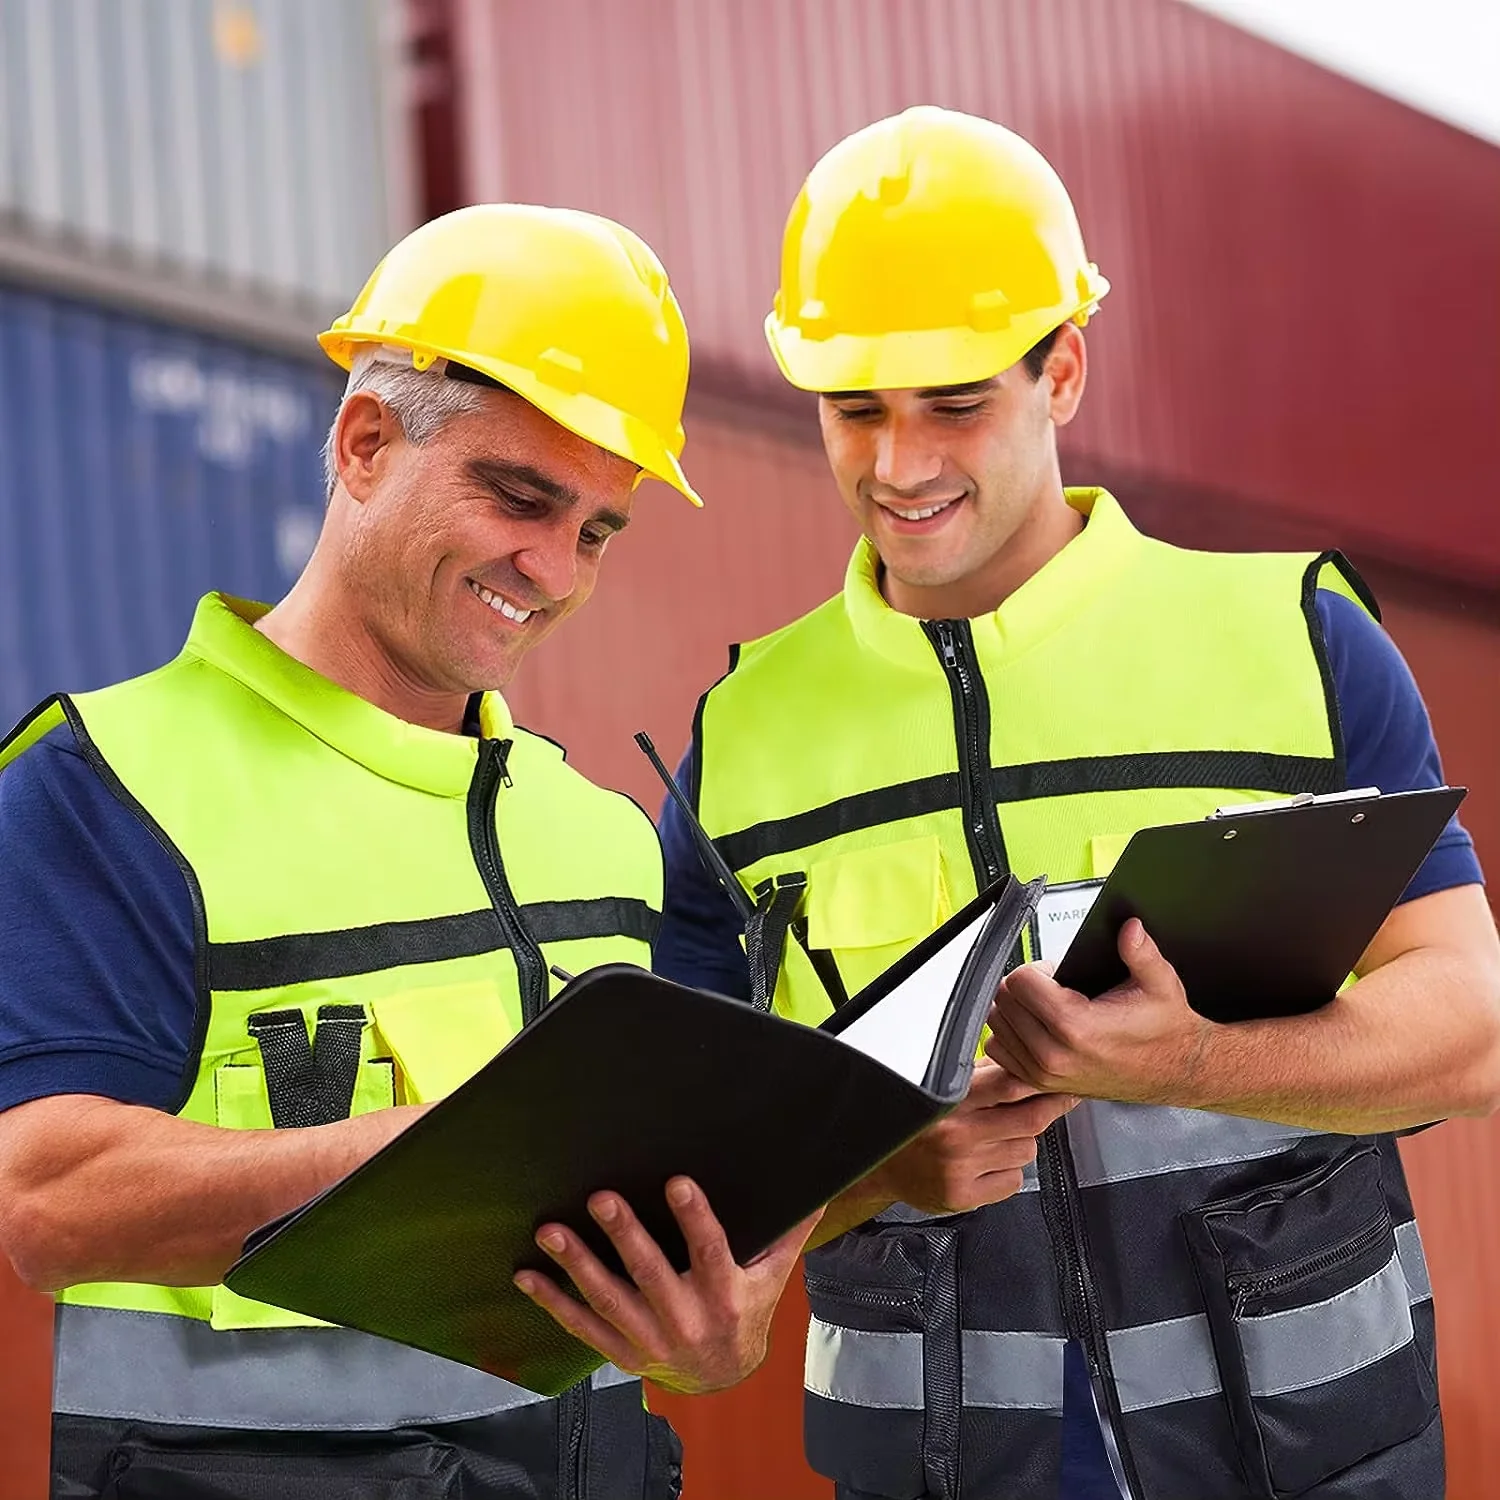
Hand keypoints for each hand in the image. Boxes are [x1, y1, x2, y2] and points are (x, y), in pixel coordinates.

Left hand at [513, 1177, 820, 1394]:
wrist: (725, 1376)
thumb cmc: (748, 1310)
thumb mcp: (773, 1275)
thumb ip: (788, 1231)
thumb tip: (817, 1187)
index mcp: (726, 1296)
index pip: (711, 1251)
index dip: (695, 1218)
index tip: (678, 1182)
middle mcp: (686, 1320)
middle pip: (650, 1274)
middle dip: (624, 1236)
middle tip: (602, 1198)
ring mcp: (650, 1341)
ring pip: (608, 1300)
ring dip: (577, 1265)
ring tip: (552, 1232)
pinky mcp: (622, 1354)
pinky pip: (582, 1327)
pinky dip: (552, 1302)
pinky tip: (528, 1274)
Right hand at [864, 1059, 1078, 1215]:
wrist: (876, 1162)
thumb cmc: (913, 1120)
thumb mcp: (941, 1086)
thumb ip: (981, 1076)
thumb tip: (1025, 1062)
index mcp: (950, 1099)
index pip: (1009, 1085)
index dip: (1041, 1082)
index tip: (1058, 1078)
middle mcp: (956, 1134)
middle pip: (1029, 1121)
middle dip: (1050, 1109)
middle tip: (1058, 1100)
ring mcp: (961, 1168)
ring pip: (1026, 1151)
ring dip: (1022, 1141)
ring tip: (996, 1136)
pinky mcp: (964, 1196)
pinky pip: (1013, 1180)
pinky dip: (1008, 1171)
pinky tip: (986, 1162)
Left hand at [986, 918, 1216, 1104]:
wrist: (1176, 1071)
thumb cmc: (1164, 1031)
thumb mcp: (1160, 985)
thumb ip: (1141, 953)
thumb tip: (1129, 928)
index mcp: (1076, 1027)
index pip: (1020, 981)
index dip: (1037, 969)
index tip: (1056, 974)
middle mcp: (1053, 1054)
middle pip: (1004, 1000)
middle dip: (1024, 986)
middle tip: (1053, 989)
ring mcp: (1044, 1073)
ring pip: (996, 1024)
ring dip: (1015, 1009)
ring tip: (1047, 1007)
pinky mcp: (1040, 1084)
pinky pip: (999, 1051)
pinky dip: (1010, 1034)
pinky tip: (1036, 1027)